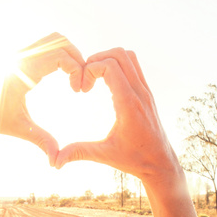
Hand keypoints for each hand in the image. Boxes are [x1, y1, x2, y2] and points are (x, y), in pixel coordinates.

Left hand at [0, 33, 84, 163]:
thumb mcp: (22, 130)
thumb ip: (42, 141)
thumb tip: (56, 162)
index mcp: (23, 71)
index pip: (60, 55)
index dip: (77, 70)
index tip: (79, 91)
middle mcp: (22, 56)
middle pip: (60, 41)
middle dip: (77, 58)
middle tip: (81, 82)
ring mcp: (21, 52)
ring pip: (54, 38)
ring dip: (69, 53)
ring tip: (74, 77)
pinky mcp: (22, 54)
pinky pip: (47, 44)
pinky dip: (60, 54)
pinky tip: (63, 75)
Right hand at [53, 48, 183, 185]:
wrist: (161, 163)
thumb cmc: (134, 160)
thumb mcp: (104, 156)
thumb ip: (79, 153)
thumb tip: (55, 161)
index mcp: (128, 104)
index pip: (110, 66)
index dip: (90, 69)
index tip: (82, 89)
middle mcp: (139, 93)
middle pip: (119, 54)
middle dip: (97, 60)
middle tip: (85, 78)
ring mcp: (145, 91)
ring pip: (129, 56)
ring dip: (108, 59)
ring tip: (94, 77)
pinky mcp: (147, 93)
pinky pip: (134, 66)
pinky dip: (118, 66)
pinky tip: (106, 84)